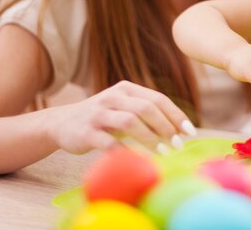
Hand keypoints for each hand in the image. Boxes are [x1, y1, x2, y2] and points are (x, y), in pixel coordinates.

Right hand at [45, 81, 195, 153]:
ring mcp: (98, 113)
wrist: (61, 123)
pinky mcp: (86, 132)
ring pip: (130, 122)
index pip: (158, 98)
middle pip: (146, 108)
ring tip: (164, 152)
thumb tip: (181, 130)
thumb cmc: (103, 118)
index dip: (176, 115)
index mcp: (126, 89)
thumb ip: (148, 113)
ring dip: (151, 138)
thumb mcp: (124, 108)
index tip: (190, 132)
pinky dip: (126, 151)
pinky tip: (137, 160)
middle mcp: (113, 97)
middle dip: (166, 127)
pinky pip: (109, 142)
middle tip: (178, 145)